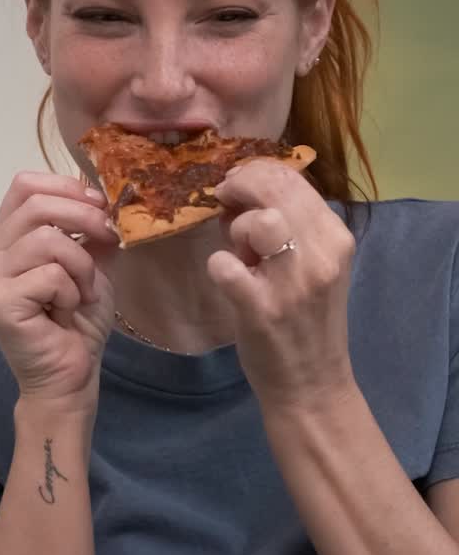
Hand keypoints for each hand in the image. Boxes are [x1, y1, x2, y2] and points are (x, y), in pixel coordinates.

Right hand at [0, 173, 116, 408]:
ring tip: (83, 292)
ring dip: (81, 265)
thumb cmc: (76, 322)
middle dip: (85, 217)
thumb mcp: (90, 263)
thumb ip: (89, 230)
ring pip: (46, 240)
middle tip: (109, 240)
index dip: (66, 187)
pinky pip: (49, 275)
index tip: (99, 207)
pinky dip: (72, 291)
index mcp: (3, 239)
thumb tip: (100, 198)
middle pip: (36, 205)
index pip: (24, 185)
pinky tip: (66, 312)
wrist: (69, 374)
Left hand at [208, 159, 355, 410]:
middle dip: (240, 186)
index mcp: (336, 238)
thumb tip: (240, 195)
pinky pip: (226, 266)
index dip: (255, 172)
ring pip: (258, 222)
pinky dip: (218, 266)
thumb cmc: (305, 320)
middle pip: (275, 189)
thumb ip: (286, 226)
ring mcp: (293, 284)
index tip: (237, 187)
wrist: (312, 383)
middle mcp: (321, 255)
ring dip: (238, 228)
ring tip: (239, 250)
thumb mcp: (311, 264)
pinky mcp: (262, 310)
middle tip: (224, 201)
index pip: (293, 179)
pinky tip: (227, 277)